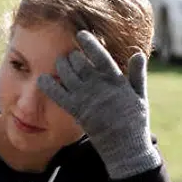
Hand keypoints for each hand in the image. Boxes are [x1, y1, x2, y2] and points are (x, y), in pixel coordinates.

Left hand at [37, 30, 160, 179]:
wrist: (124, 147)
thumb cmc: (134, 122)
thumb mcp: (140, 96)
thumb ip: (137, 74)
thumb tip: (138, 53)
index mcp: (115, 79)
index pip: (100, 55)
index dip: (89, 43)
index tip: (80, 34)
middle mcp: (98, 86)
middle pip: (78, 61)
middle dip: (72, 55)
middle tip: (70, 55)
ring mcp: (86, 97)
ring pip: (66, 73)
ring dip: (61, 66)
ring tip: (60, 63)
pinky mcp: (76, 111)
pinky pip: (58, 94)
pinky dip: (48, 85)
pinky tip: (42, 79)